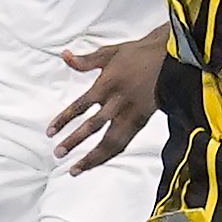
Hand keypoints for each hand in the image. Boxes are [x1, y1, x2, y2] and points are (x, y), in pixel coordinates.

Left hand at [50, 33, 164, 171]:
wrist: (170, 59)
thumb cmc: (138, 54)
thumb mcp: (109, 53)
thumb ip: (86, 61)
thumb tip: (65, 56)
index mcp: (107, 84)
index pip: (81, 106)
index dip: (64, 120)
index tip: (50, 132)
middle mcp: (118, 102)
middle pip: (93, 126)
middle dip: (74, 141)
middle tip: (58, 153)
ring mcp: (131, 114)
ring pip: (111, 141)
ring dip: (93, 156)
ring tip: (77, 168)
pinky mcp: (142, 121)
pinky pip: (124, 142)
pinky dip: (110, 154)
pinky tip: (99, 161)